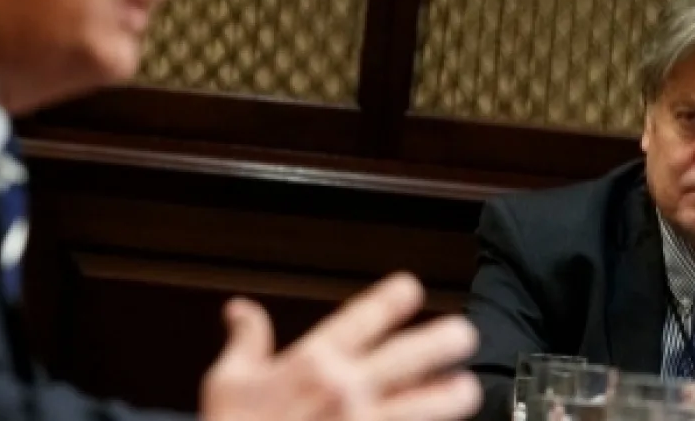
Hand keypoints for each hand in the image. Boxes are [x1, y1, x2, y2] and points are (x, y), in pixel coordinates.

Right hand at [200, 272, 481, 420]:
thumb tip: (240, 310)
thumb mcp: (227, 383)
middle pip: (413, 354)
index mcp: (313, 363)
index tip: (411, 288)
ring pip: (430, 406)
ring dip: (454, 396)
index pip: (364, 316)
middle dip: (445, 341)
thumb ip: (246, 341)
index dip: (394, 297)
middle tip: (463, 335)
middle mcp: (347, 391)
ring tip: (468, 389)